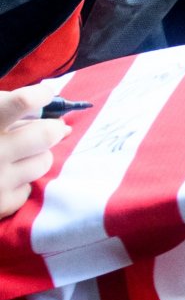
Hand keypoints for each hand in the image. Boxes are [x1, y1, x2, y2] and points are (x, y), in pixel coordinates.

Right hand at [0, 83, 69, 220]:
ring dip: (37, 156)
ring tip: (16, 155)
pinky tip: (2, 178)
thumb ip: (15, 110)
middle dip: (53, 129)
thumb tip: (64, 126)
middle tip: (49, 129)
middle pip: (47, 133)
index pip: (24, 102)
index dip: (40, 96)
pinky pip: (30, 187)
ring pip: (45, 160)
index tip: (43, 95)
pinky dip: (20, 182)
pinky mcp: (2, 203)